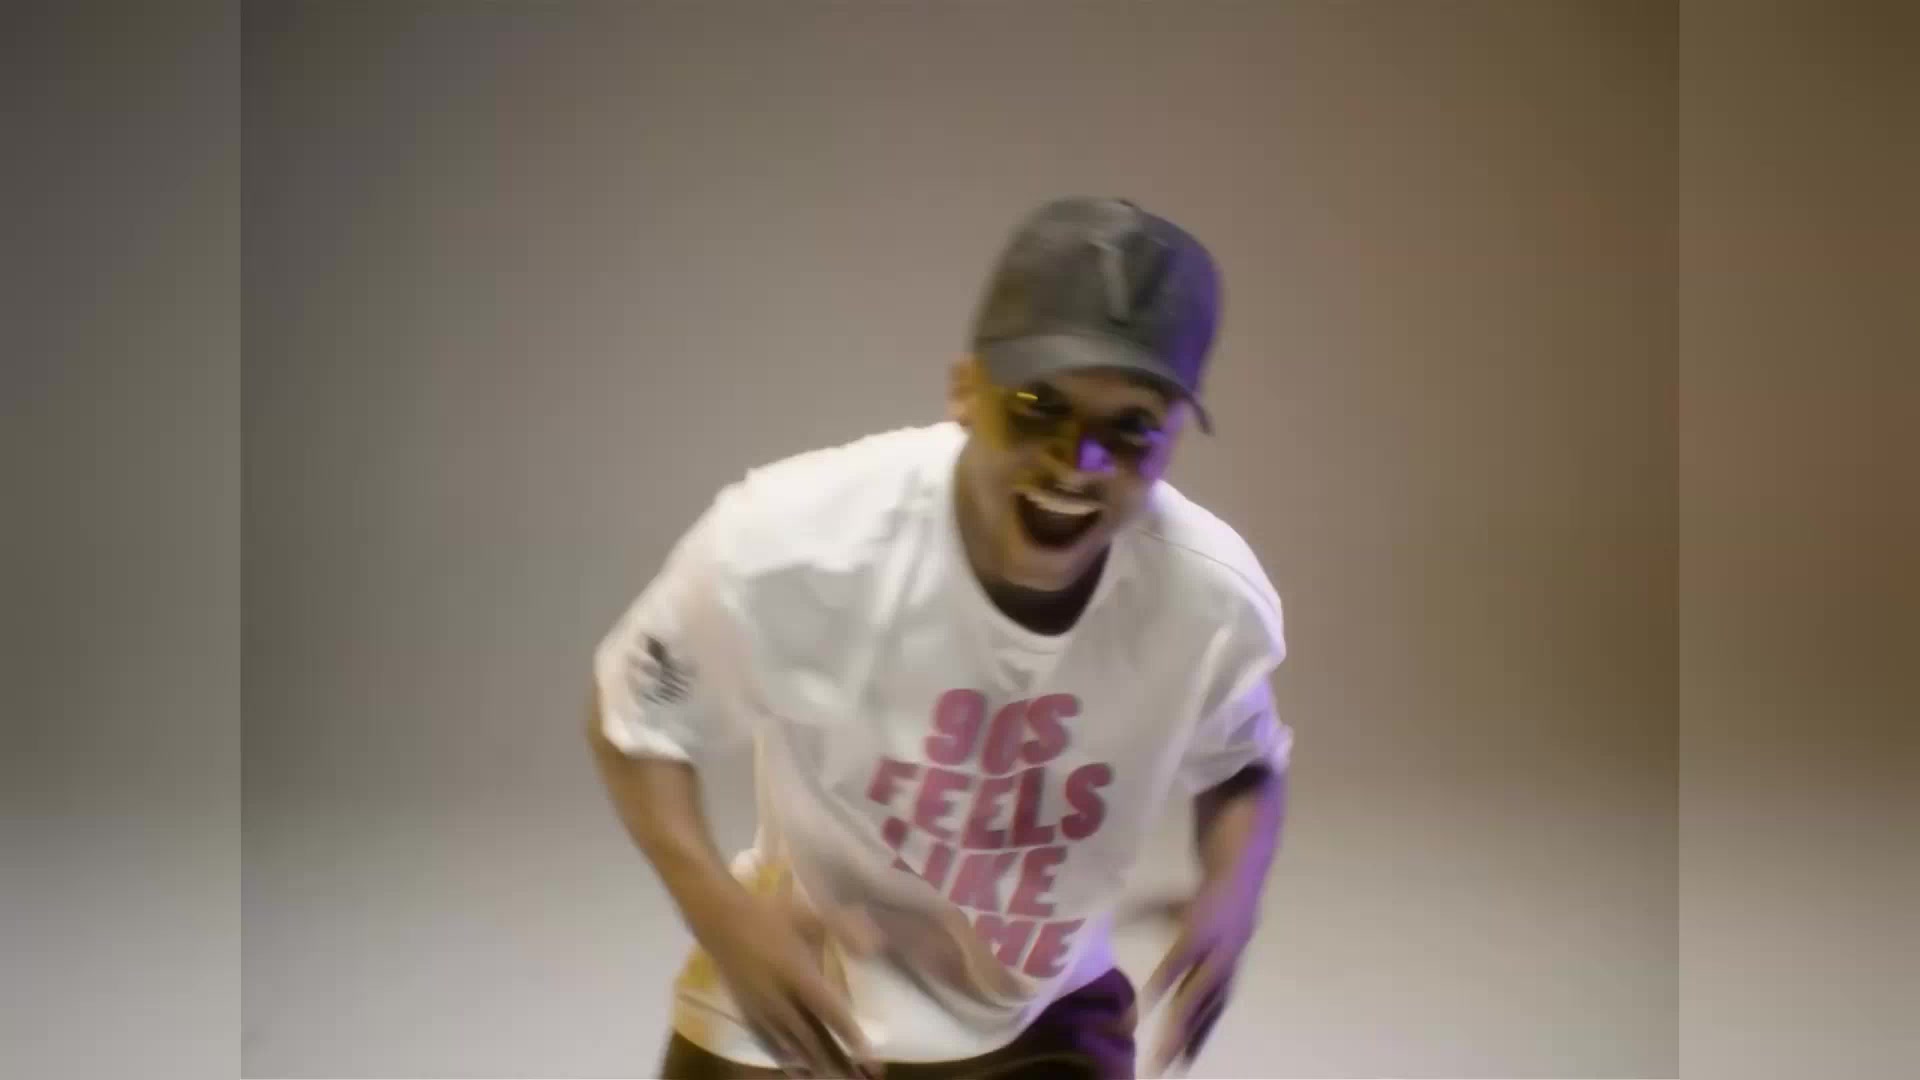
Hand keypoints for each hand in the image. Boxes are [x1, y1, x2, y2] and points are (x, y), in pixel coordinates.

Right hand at [692, 874, 882, 1077]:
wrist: (720, 918)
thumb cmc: (769, 915)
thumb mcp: (808, 914)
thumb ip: (842, 927)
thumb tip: (875, 946)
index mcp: (796, 972)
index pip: (827, 1009)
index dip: (847, 1031)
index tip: (867, 1051)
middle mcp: (779, 997)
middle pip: (812, 1036)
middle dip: (838, 1059)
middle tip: (863, 1077)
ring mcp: (761, 1008)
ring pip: (791, 1044)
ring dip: (815, 1063)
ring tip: (836, 1078)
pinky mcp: (747, 1013)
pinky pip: (767, 1043)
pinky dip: (784, 1058)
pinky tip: (797, 1069)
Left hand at [1139, 881, 1260, 1075]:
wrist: (1241, 886)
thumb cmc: (1195, 899)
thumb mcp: (1165, 902)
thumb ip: (1138, 915)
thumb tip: (1107, 922)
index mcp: (1200, 932)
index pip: (1177, 964)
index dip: (1160, 988)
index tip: (1140, 1013)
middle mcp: (1218, 955)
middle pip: (1196, 997)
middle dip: (1176, 1029)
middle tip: (1156, 1058)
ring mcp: (1228, 971)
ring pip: (1209, 1010)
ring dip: (1191, 1039)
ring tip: (1173, 1066)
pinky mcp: (1230, 982)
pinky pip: (1215, 1012)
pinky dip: (1202, 1034)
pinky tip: (1189, 1056)